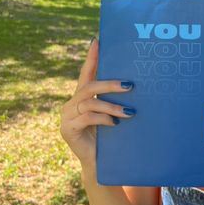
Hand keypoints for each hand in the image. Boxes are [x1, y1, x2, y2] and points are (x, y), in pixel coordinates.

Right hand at [60, 38, 134, 166]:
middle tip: (130, 85)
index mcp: (82, 96)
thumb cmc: (111, 137)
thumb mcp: (114, 114)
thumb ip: (116, 99)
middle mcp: (72, 103)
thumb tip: (136, 82)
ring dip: (112, 106)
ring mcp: (67, 116)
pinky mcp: (67, 129)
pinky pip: (87, 117)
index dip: (92, 57)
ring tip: (129, 112)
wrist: (101, 164)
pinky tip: (116, 124)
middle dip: (110, 83)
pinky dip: (104, 119)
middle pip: (90, 85)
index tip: (97, 40)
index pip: (87, 72)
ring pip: (90, 102)